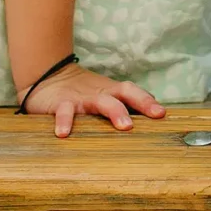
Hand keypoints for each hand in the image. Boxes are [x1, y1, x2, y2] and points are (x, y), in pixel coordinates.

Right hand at [18, 62, 166, 136]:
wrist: (48, 77)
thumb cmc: (83, 92)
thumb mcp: (103, 96)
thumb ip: (121, 106)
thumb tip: (147, 120)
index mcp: (112, 91)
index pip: (134, 92)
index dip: (148, 101)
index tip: (162, 113)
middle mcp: (101, 93)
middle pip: (124, 93)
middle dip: (141, 102)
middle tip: (155, 115)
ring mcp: (82, 98)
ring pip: (101, 102)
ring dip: (115, 112)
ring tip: (125, 126)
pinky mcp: (61, 103)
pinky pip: (64, 112)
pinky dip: (65, 122)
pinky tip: (64, 134)